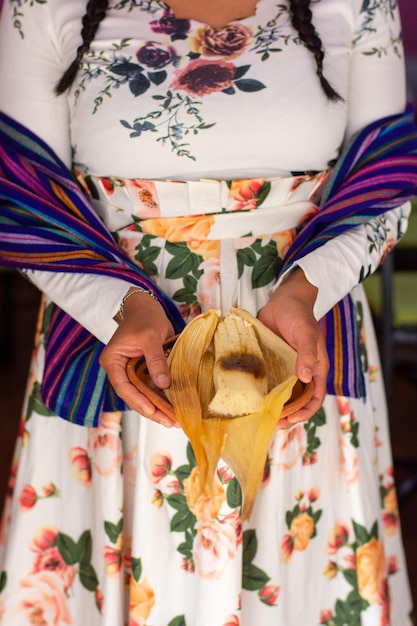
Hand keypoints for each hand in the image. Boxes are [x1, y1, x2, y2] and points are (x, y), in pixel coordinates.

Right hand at [99, 290, 177, 427]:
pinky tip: (174, 407)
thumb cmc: (144, 318)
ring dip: (158, 407)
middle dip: (151, 409)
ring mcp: (132, 372)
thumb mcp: (150, 336)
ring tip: (174, 420)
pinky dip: (163, 397)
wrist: (147, 308)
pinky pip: (152, 387)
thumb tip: (163, 384)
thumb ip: (155, 360)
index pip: (123, 386)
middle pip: (134, 395)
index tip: (152, 410)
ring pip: (143, 394)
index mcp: (113, 361)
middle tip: (169, 421)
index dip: (137, 400)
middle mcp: (120, 370)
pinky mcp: (145, 371)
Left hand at [258, 267, 328, 428]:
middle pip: (297, 401)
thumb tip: (305, 378)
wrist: (284, 299)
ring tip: (260, 416)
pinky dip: (262, 391)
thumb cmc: (299, 314)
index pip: (315, 397)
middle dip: (288, 414)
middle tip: (272, 424)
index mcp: (316, 369)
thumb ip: (307, 353)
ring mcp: (286, 368)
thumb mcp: (305, 332)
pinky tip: (251, 398)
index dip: (305, 411)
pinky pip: (269, 381)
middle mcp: (301, 372)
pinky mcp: (272, 362)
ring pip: (282, 394)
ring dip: (273, 406)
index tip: (291, 419)